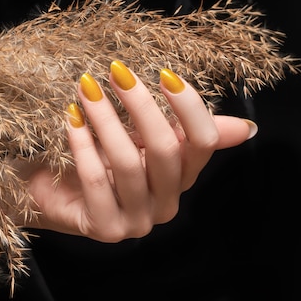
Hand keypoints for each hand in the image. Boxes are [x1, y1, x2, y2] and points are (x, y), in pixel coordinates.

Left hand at [25, 60, 256, 241]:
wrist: (52, 192)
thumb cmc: (101, 159)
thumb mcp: (144, 139)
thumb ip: (185, 130)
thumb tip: (248, 129)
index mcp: (182, 177)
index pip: (203, 143)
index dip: (190, 108)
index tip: (165, 73)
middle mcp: (166, 204)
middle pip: (166, 150)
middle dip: (142, 106)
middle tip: (116, 71)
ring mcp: (137, 222)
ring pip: (129, 163)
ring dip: (107, 119)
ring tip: (87, 87)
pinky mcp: (105, 229)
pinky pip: (96, 179)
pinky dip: (83, 143)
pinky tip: (72, 117)